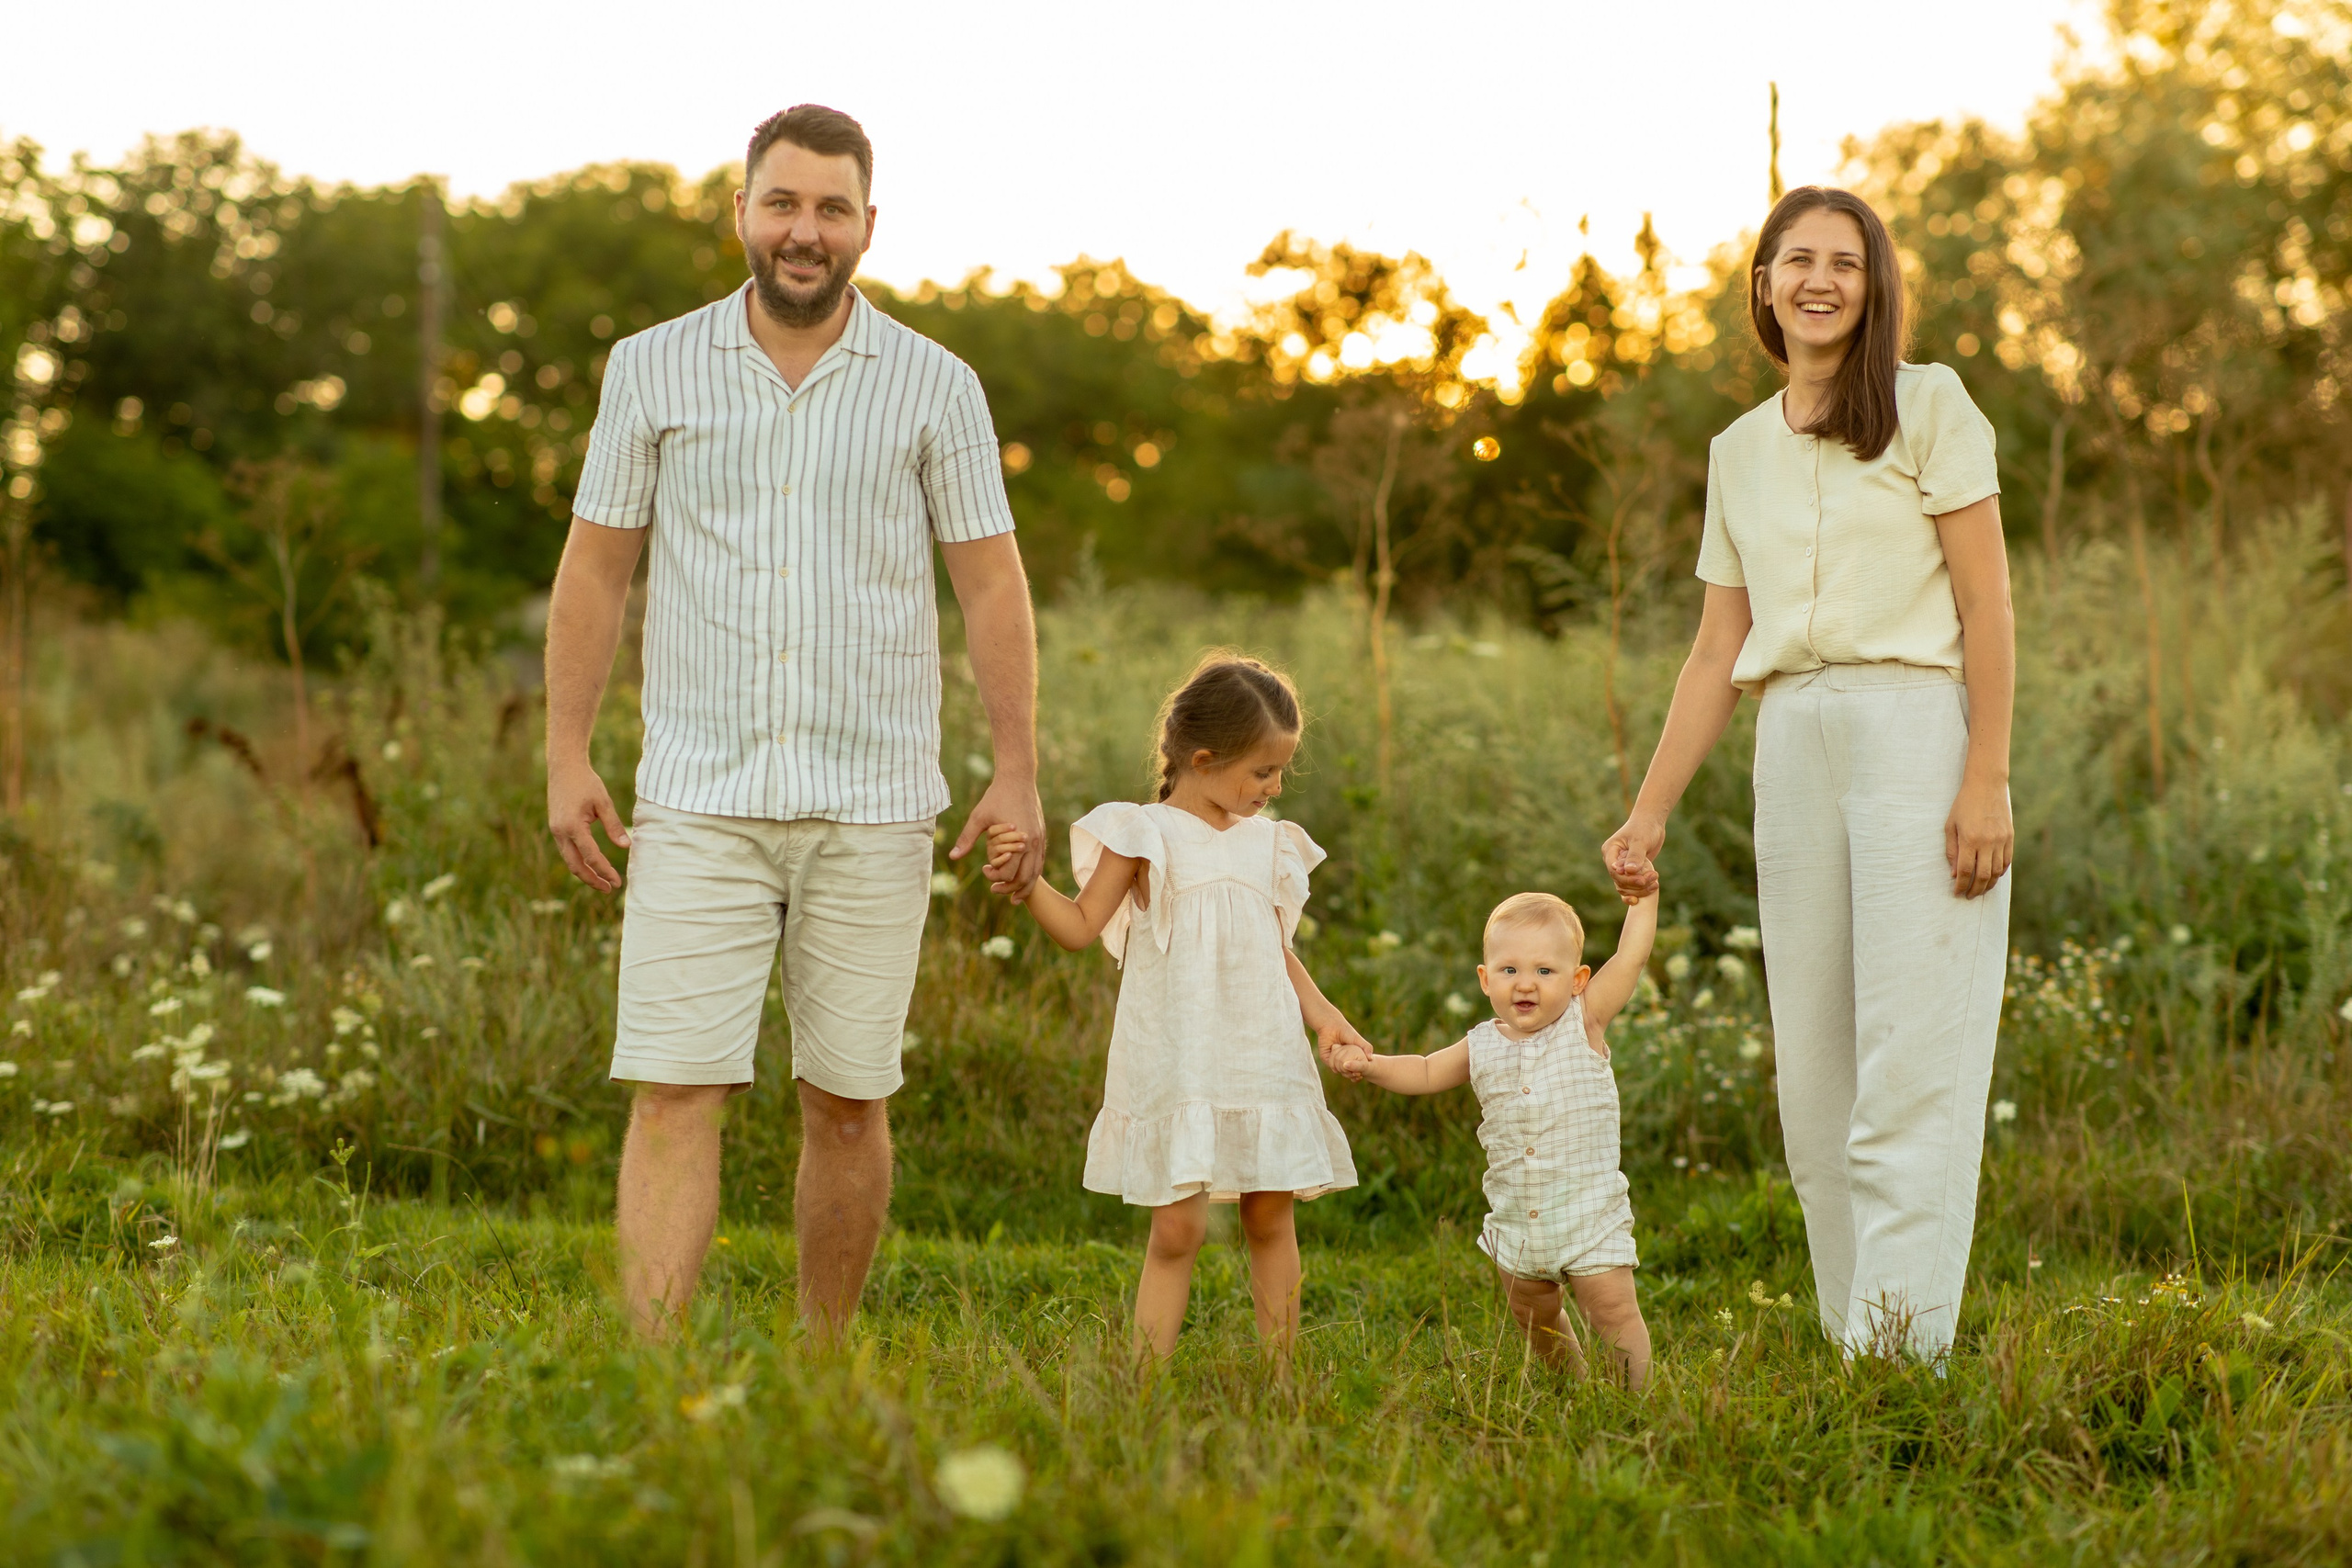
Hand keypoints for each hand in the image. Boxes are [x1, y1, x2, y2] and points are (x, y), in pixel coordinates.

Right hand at [548, 759, 630, 891]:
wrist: (564, 767)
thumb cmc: (586, 782)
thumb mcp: (604, 802)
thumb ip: (614, 825)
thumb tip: (626, 846)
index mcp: (573, 826)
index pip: (591, 857)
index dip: (605, 871)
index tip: (618, 882)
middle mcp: (560, 832)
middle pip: (575, 866)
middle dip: (592, 880)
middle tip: (610, 889)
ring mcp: (556, 831)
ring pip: (570, 860)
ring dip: (585, 873)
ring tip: (602, 881)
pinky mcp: (556, 828)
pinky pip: (567, 851)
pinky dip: (579, 861)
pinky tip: (591, 865)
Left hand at [950, 772, 1044, 896]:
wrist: (1018, 778)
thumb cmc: (996, 796)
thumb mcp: (978, 817)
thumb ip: (967, 838)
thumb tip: (953, 857)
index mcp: (1018, 841)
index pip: (1009, 872)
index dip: (995, 877)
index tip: (984, 870)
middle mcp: (1032, 843)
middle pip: (1026, 878)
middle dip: (1012, 889)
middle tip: (997, 892)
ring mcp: (1039, 839)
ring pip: (1037, 872)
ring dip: (1026, 886)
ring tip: (1015, 897)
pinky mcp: (1041, 835)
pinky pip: (1040, 861)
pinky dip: (1033, 873)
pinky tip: (1024, 876)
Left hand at [1315, 1017, 1371, 1074]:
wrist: (1332, 1026)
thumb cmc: (1346, 1032)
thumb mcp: (1358, 1040)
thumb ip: (1366, 1047)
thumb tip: (1370, 1059)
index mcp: (1349, 1056)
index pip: (1354, 1067)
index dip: (1358, 1071)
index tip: (1362, 1074)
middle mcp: (1341, 1059)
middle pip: (1346, 1071)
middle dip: (1351, 1074)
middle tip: (1357, 1074)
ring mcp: (1333, 1059)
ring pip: (1339, 1069)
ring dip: (1344, 1071)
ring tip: (1350, 1069)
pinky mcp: (1326, 1057)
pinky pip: (1331, 1065)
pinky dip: (1336, 1066)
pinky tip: (1343, 1064)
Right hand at [1601, 810, 1664, 904]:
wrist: (1652, 823)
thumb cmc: (1644, 827)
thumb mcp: (1640, 840)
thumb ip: (1635, 856)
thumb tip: (1629, 871)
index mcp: (1610, 851)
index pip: (1614, 871)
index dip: (1627, 879)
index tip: (1642, 880)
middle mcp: (1613, 861)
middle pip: (1619, 881)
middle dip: (1636, 884)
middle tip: (1654, 879)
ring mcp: (1622, 867)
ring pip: (1626, 887)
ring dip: (1641, 888)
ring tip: (1656, 883)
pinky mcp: (1631, 871)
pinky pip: (1632, 886)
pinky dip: (1641, 890)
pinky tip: (1651, 890)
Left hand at [1945, 774, 2012, 898]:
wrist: (1986, 785)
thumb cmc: (1963, 805)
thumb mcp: (1950, 826)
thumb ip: (1952, 851)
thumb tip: (1954, 874)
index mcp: (1969, 839)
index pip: (1965, 871)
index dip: (1960, 885)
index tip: (1956, 893)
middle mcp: (1987, 842)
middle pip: (1983, 875)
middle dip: (1975, 889)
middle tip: (1968, 896)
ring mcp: (2001, 840)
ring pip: (1997, 871)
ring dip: (1989, 884)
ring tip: (1980, 890)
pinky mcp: (2010, 837)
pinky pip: (2007, 861)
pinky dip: (2000, 872)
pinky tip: (1993, 877)